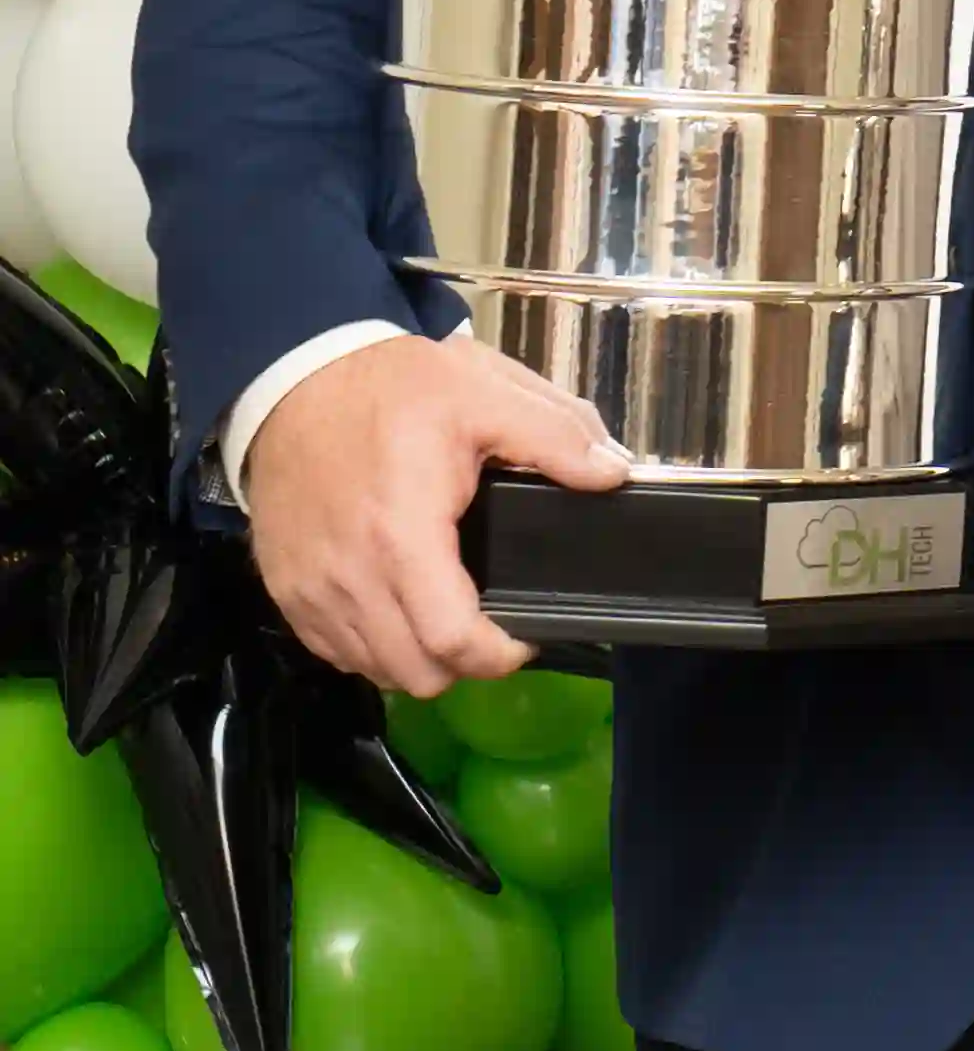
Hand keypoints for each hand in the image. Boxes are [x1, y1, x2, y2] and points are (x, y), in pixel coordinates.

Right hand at [244, 336, 627, 695]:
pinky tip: (398, 608)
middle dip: (463, 664)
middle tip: (490, 626)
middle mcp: (349, 578)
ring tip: (446, 616)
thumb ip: (557, 435)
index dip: (499, 656)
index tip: (525, 636)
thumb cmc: (389, 387)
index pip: (451, 641)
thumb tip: (613, 474)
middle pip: (415, 673)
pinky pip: (333, 649)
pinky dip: (370, 645)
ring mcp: (308, 589)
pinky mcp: (282, 587)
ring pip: (372, 668)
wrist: (293, 377)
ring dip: (415, 657)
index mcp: (403, 537)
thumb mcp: (485, 391)